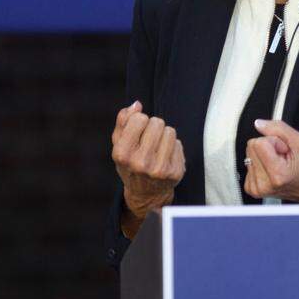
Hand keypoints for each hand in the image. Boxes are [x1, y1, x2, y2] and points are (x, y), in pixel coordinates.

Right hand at [111, 101, 184, 235]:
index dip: (139, 122)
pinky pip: (179, 144)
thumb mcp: (119, 144)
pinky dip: (173, 147)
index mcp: (123, 154)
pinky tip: (165, 157)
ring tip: (157, 148)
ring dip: (165, 136)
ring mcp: (160, 169)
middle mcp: (141, 163)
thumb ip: (123, 121)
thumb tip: (137, 105)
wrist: (146, 194)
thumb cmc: (131, 164)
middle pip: (157, 123)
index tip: (137, 132)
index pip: (140, 119)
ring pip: (170, 131)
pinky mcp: (176, 172)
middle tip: (149, 140)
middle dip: (153, 127)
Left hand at [243, 119, 298, 202]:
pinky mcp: (252, 188)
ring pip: (249, 154)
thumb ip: (279, 128)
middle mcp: (263, 184)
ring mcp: (257, 188)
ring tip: (279, 164)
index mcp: (277, 174)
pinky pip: (249, 163)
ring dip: (265, 156)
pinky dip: (261, 164)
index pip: (259, 142)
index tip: (285, 151)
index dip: (274, 141)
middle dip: (268, 147)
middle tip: (283, 157)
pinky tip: (273, 169)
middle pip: (252, 146)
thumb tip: (259, 124)